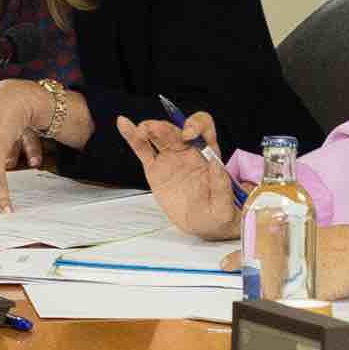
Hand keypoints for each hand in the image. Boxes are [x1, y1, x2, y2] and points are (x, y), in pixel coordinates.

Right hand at [121, 110, 240, 241]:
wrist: (204, 225)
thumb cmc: (217, 213)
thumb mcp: (224, 206)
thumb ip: (222, 186)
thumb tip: (216, 163)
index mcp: (208, 153)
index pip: (203, 128)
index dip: (196, 125)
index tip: (188, 135)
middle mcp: (189, 151)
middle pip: (176, 130)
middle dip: (166, 127)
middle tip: (156, 130)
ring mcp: (171, 158)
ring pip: (158, 136)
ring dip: (149, 128)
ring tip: (141, 130)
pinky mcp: (155, 169)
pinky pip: (143, 149)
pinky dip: (132, 136)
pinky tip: (124, 124)